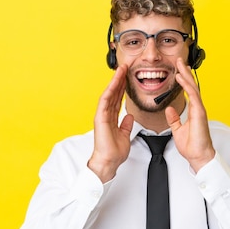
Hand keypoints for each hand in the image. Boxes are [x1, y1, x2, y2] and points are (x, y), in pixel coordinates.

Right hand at [87, 64, 134, 182]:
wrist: (109, 162)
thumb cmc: (114, 152)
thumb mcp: (125, 135)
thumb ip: (126, 125)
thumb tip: (129, 117)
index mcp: (111, 118)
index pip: (117, 98)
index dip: (122, 87)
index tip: (127, 77)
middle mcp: (106, 114)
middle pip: (113, 93)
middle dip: (119, 79)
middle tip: (125, 67)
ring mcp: (102, 115)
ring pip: (109, 93)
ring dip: (115, 81)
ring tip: (121, 69)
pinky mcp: (100, 118)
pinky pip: (105, 100)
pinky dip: (110, 90)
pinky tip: (115, 81)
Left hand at [165, 58, 215, 172]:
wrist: (198, 156)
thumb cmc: (192, 146)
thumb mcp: (177, 130)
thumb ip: (174, 119)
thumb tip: (169, 110)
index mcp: (193, 111)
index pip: (187, 91)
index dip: (183, 80)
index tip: (177, 70)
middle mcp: (197, 108)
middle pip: (191, 86)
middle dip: (185, 72)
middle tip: (179, 60)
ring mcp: (199, 109)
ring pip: (193, 87)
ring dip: (186, 75)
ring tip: (180, 64)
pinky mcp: (199, 112)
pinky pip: (193, 95)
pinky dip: (187, 85)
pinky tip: (182, 78)